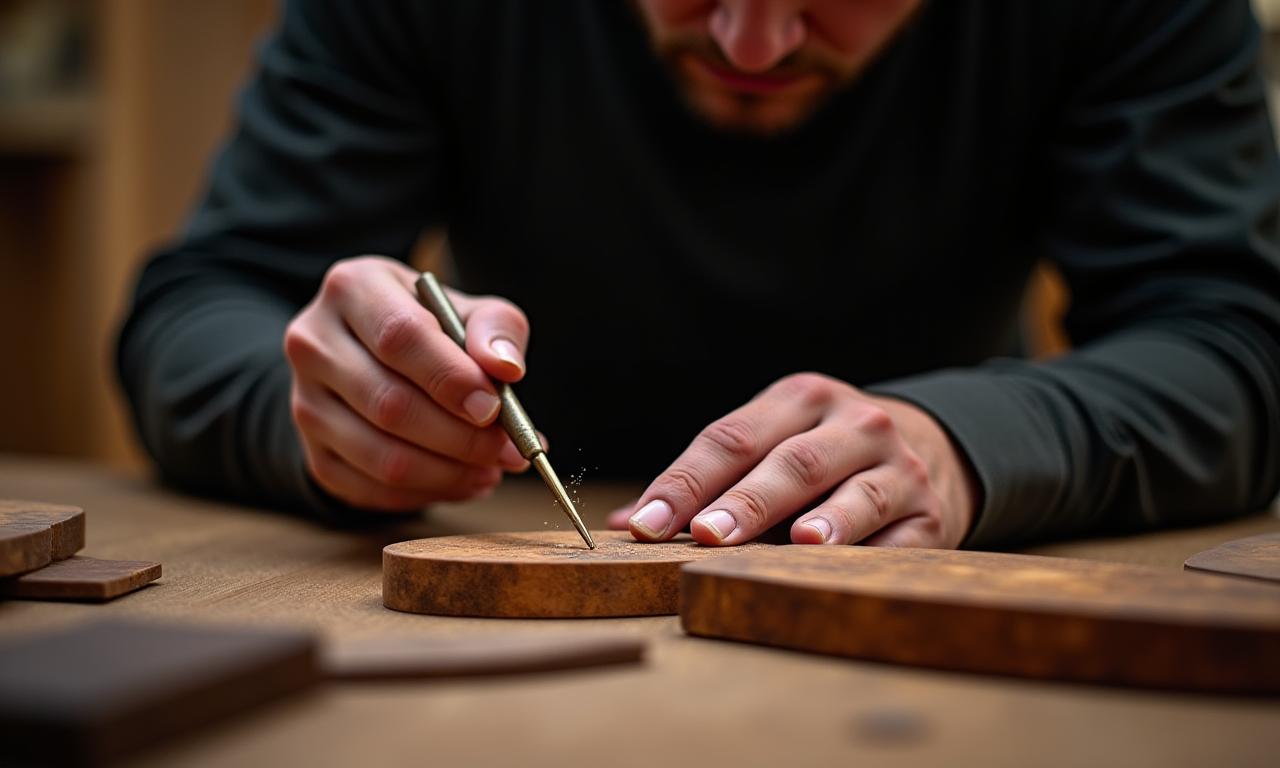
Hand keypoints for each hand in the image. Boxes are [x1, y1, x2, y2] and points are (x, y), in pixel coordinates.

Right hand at [284, 256, 532, 510]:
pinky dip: (428, 493)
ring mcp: (305, 402)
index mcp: (352, 289)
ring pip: (380, 456)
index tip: (493, 408)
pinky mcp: (315, 453)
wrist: (371, 353)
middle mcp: (314, 343)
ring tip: (492, 468)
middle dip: (460, 437)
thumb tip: (506, 369)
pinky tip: (463, 480)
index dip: (450, 378)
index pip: (399, 337)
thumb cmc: (429, 328)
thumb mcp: (467, 309)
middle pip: (389, 403)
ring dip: (449, 473)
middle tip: (508, 450)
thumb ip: (495, 329)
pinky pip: (373, 489)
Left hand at [610, 373, 977, 546]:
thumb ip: (705, 480)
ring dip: (825, 520)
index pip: (730, 437)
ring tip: (796, 542)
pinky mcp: (929, 513)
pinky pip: (900, 536)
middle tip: (706, 534)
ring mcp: (898, 467)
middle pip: (792, 462)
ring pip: (855, 492)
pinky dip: (872, 554)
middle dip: (746, 501)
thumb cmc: (825, 452)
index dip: (685, 481)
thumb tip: (626, 525)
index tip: (646, 523)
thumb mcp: (771, 442)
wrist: (934, 449)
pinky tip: (845, 568)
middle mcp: (852, 423)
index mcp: (798, 399)